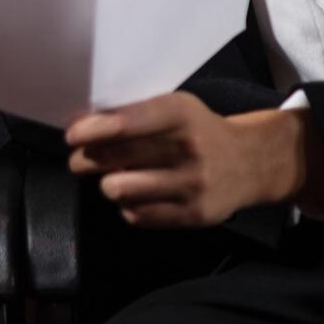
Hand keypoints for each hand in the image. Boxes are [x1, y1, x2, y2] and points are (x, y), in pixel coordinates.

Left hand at [66, 92, 310, 228]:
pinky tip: (138, 194)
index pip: (127, 123)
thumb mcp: (177, 108)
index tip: (72, 136)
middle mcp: (188, 149)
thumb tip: (84, 126)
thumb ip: (137, 115)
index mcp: (180, 114)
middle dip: (87, 159)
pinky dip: (129, 205)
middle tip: (81, 158)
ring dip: (107, 184)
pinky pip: (137, 214)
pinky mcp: (193, 215)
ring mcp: (191, 185)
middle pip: (116, 158)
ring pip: (120, 190)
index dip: (93, 130)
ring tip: (111, 177)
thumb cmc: (200, 130)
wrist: (251, 162)